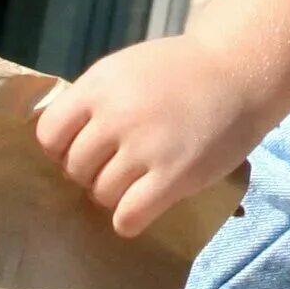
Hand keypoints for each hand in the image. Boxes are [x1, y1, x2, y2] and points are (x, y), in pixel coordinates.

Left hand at [36, 33, 271, 239]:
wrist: (240, 70)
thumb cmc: (181, 70)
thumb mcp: (125, 69)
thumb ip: (94, 100)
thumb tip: (61, 143)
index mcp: (99, 85)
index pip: (49, 134)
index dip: (63, 147)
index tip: (86, 148)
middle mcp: (116, 115)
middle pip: (75, 168)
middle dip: (92, 172)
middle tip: (119, 165)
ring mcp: (144, 147)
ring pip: (101, 194)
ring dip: (115, 195)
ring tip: (139, 181)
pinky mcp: (173, 176)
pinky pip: (128, 217)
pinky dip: (130, 219)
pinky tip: (146, 206)